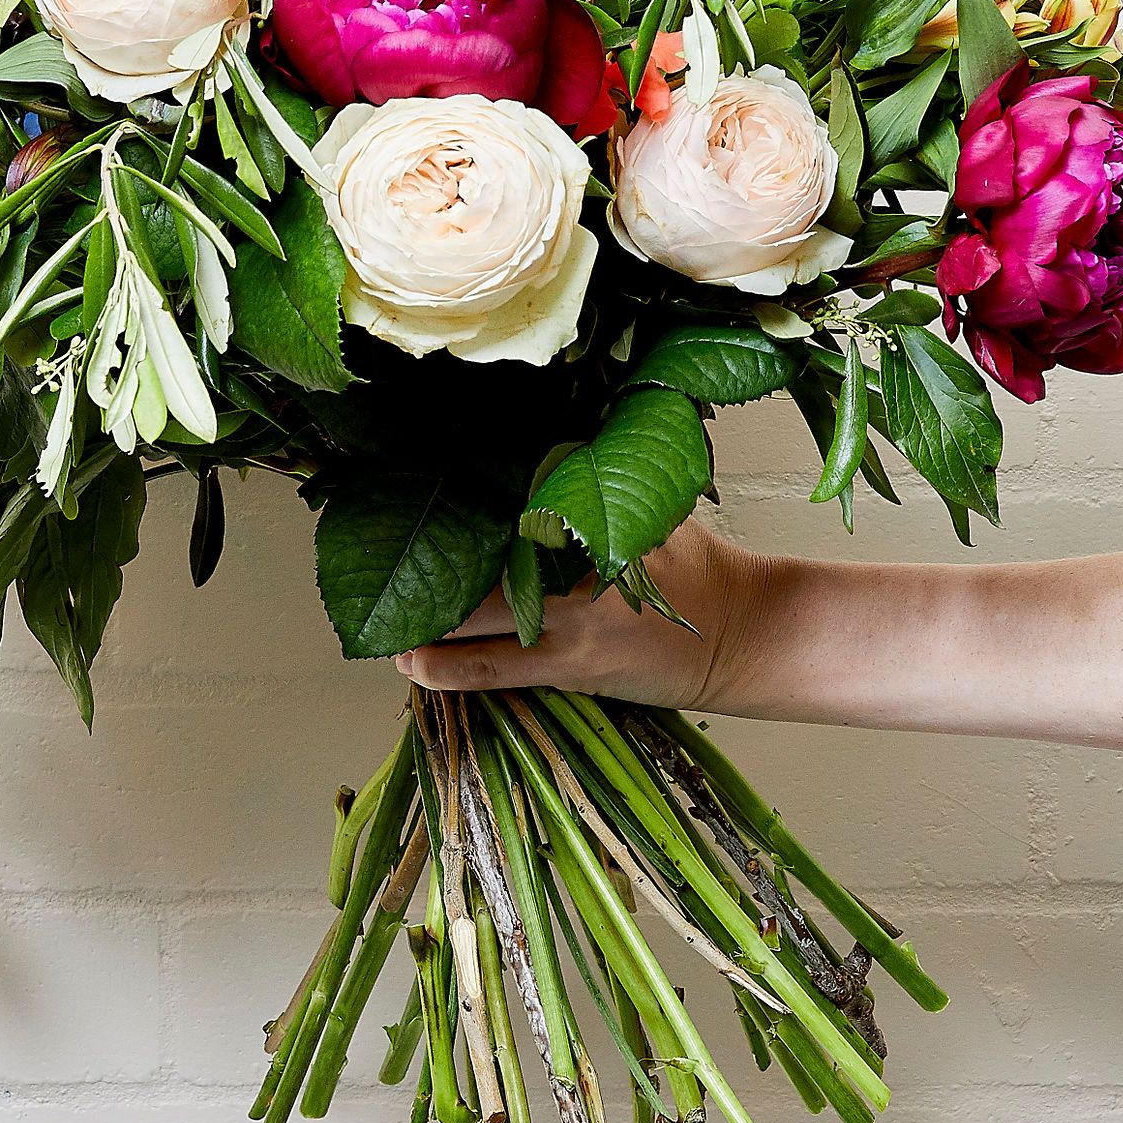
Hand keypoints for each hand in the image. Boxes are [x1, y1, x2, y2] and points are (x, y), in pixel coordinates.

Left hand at [396, 515, 760, 707]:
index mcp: (594, 515)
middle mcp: (577, 563)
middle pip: (482, 559)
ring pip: (478, 617)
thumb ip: (598, 485)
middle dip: (427, 563)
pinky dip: (451, 668)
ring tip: (382, 617)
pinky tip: (413, 665)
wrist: (744, 632)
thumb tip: (540, 452)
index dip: (457, 501)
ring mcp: (573, 619)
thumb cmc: (697, 568)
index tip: (409, 492)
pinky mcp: (572, 668)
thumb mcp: (654, 509)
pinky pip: (497, 670)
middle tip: (378, 559)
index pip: (510, 501)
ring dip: (425, 619)